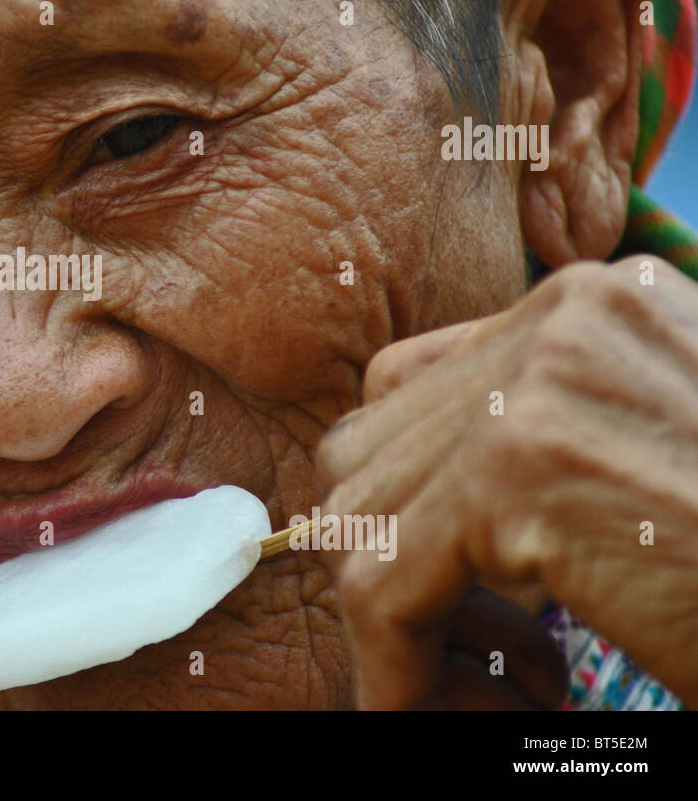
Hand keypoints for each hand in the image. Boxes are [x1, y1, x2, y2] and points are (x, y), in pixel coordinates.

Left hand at [314, 256, 697, 707]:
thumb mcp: (650, 450)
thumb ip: (543, 431)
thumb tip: (406, 485)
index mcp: (593, 306)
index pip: (406, 386)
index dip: (397, 490)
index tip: (424, 577)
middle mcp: (562, 319)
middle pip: (369, 444)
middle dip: (384, 553)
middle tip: (450, 645)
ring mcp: (540, 386)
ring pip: (362, 515)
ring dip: (394, 615)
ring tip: (469, 683)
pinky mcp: (524, 472)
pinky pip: (386, 584)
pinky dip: (395, 666)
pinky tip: (421, 707)